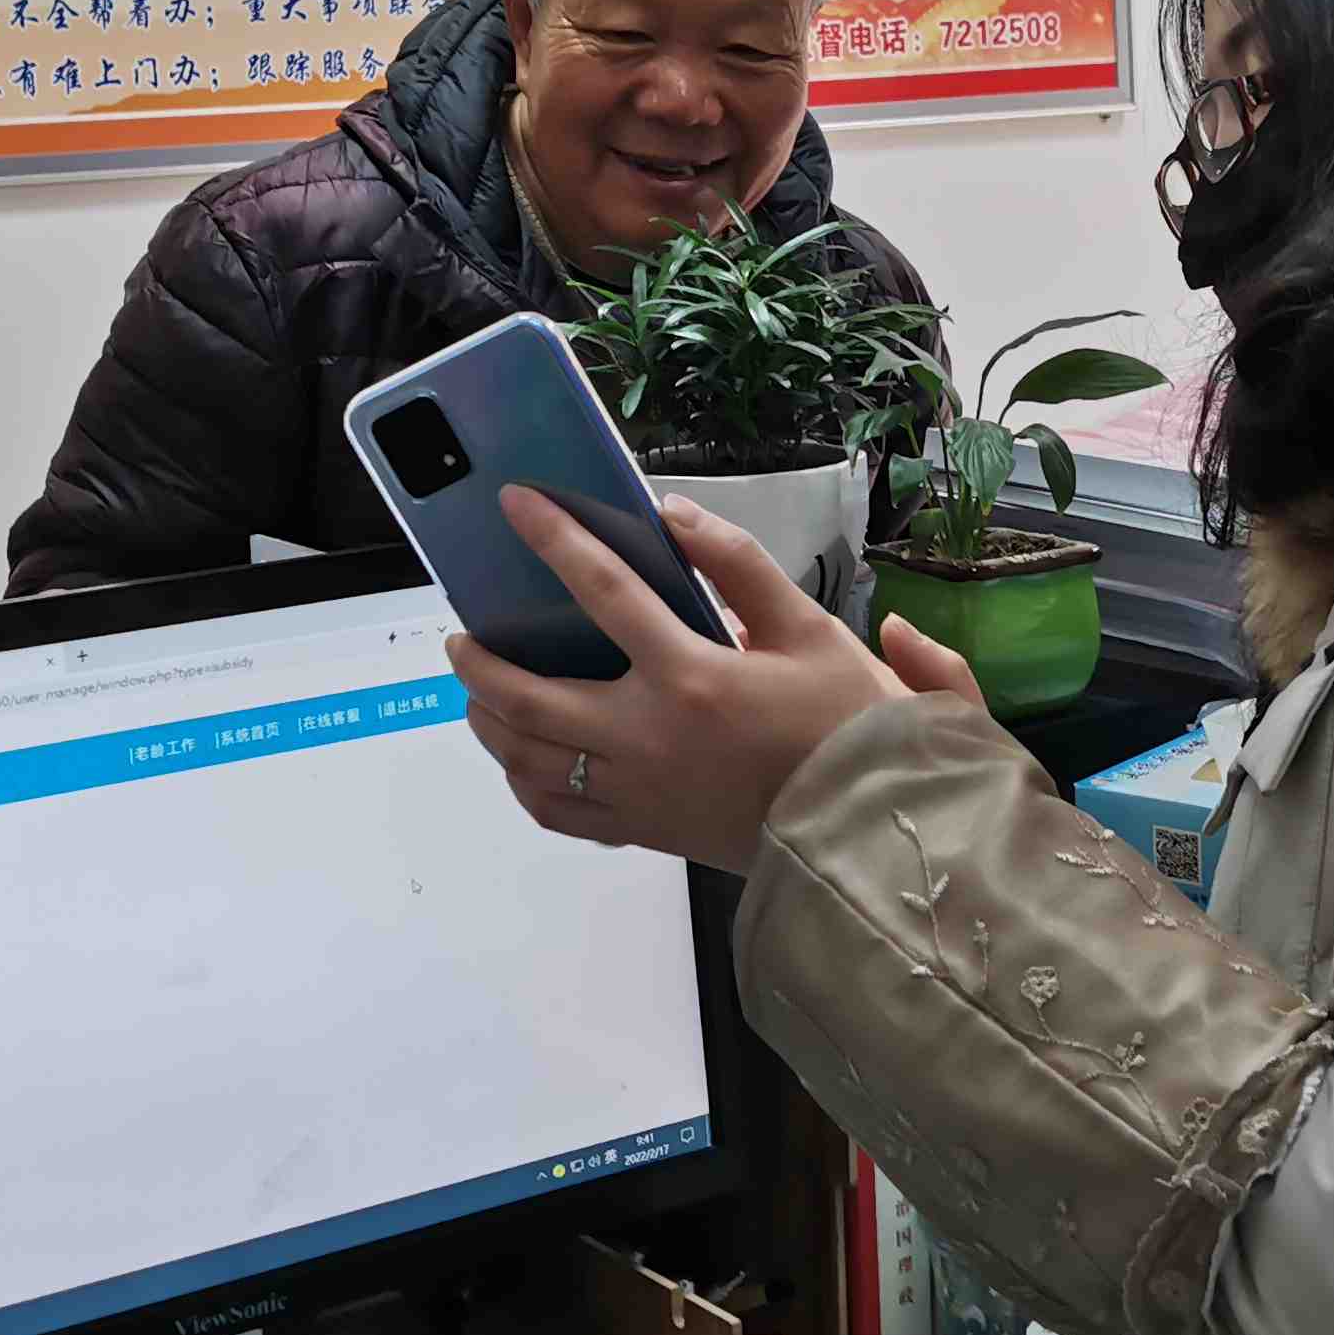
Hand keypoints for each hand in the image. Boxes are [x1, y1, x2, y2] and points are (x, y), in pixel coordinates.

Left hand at [446, 489, 984, 872]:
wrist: (871, 832)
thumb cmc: (850, 727)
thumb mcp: (811, 630)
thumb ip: (740, 566)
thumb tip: (673, 515)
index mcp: (693, 676)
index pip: (604, 591)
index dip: (554, 539)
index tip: (514, 502)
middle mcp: (648, 737)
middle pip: (529, 696)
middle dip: (479, 662)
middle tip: (462, 635)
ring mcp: (638, 792)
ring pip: (530, 759)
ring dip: (488, 720)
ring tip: (479, 690)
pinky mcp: (642, 831)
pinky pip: (559, 811)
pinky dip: (525, 781)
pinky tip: (521, 758)